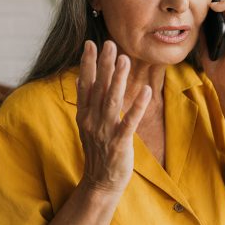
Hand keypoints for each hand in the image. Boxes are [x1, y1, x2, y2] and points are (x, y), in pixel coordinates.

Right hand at [76, 40, 151, 193]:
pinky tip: (146, 91)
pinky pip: (129, 122)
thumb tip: (79, 78)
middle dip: (104, 64)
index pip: (85, 84)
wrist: (100, 181)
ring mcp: (105, 131)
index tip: (90, 44)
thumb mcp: (85, 124)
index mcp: (84, 114)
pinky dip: (137, 106)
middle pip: (98, 88)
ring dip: (118, 79)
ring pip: (112, 101)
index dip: (87, 64)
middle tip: (109, 43)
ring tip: (125, 59)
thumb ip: (84, 101)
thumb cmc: (96, 149)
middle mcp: (92, 120)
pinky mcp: (119, 143)